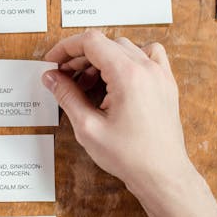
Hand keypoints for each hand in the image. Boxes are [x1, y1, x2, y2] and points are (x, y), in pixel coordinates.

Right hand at [42, 31, 216, 216]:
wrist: (162, 174)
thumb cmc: (131, 157)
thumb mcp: (88, 127)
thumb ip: (67, 96)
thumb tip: (51, 77)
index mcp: (128, 75)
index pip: (91, 42)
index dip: (66, 48)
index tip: (53, 62)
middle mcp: (147, 68)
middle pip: (106, 43)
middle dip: (80, 57)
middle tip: (63, 78)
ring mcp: (160, 74)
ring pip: (124, 48)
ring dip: (101, 59)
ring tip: (87, 84)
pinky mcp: (166, 84)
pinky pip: (148, 56)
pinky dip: (128, 60)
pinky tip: (117, 79)